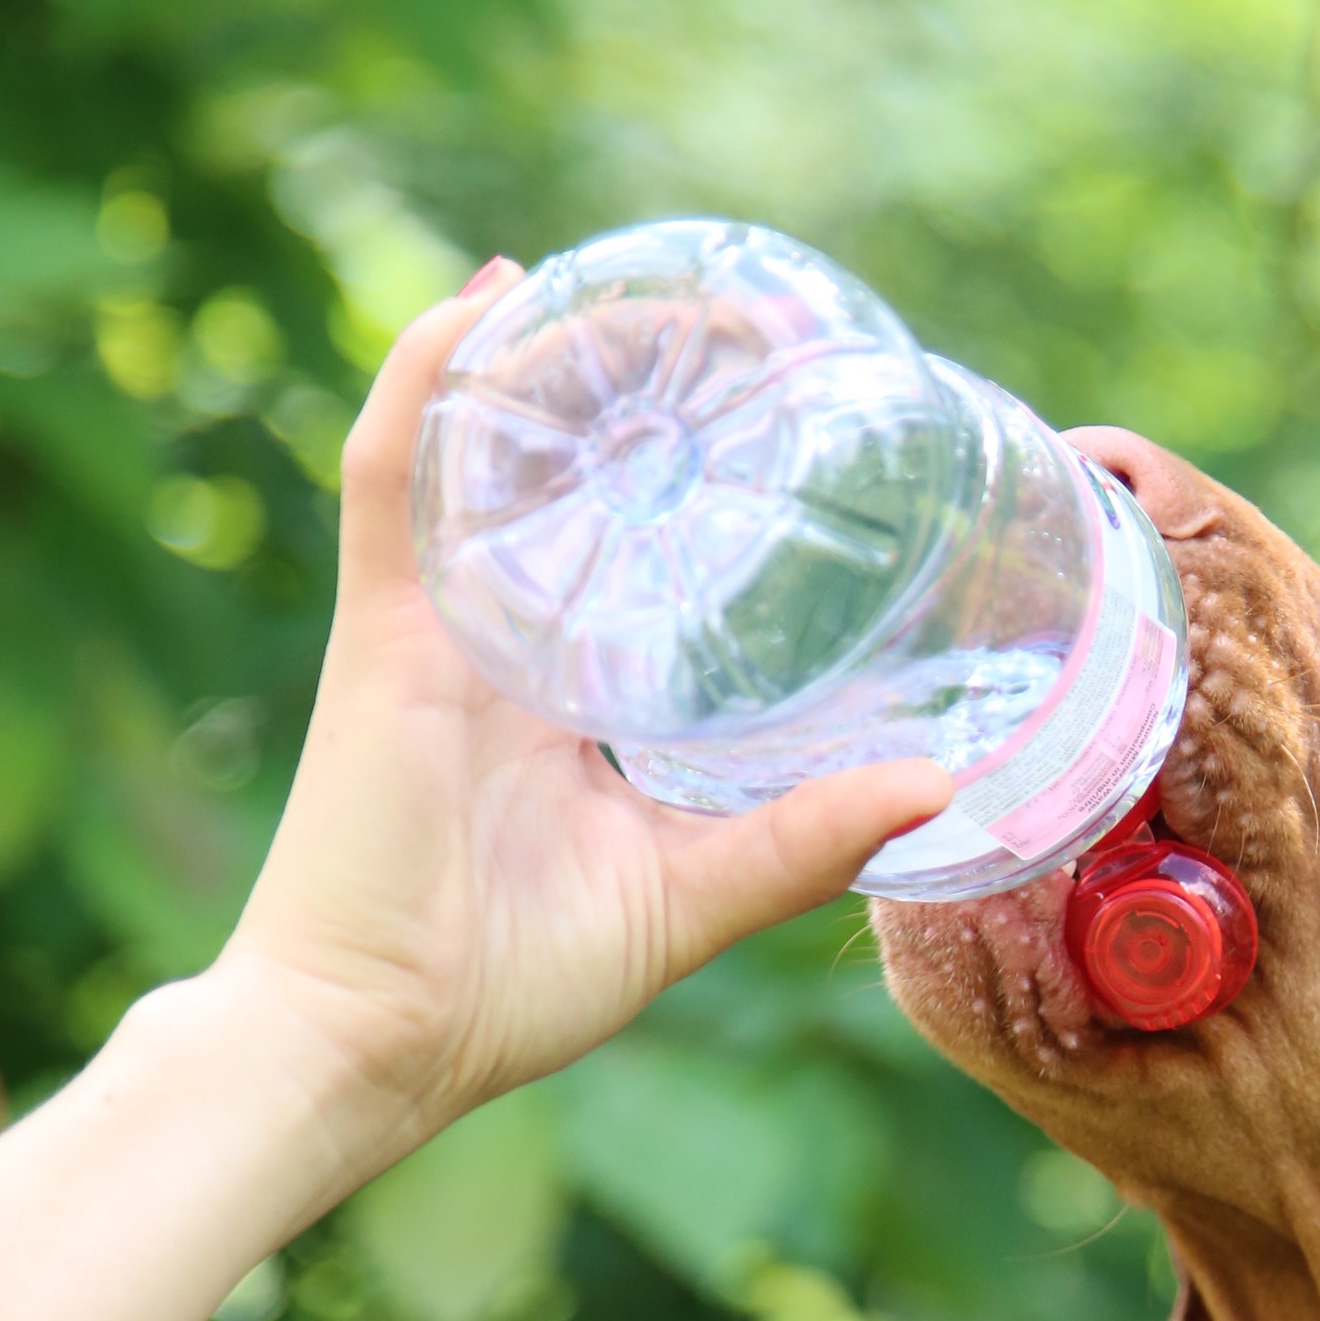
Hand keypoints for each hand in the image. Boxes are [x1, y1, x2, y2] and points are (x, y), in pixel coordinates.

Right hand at [218, 267, 949, 1188]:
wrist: (377, 1042)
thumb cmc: (513, 986)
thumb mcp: (695, 898)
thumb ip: (805, 839)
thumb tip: (942, 785)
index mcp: (571, 699)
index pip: (639, 559)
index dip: (700, 488)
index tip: (785, 426)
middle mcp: (506, 643)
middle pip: (570, 481)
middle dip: (641, 395)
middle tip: (737, 326)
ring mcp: (439, 625)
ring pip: (492, 451)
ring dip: (554, 358)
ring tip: (631, 279)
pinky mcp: (382, 627)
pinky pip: (397, 471)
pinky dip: (431, 376)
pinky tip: (489, 297)